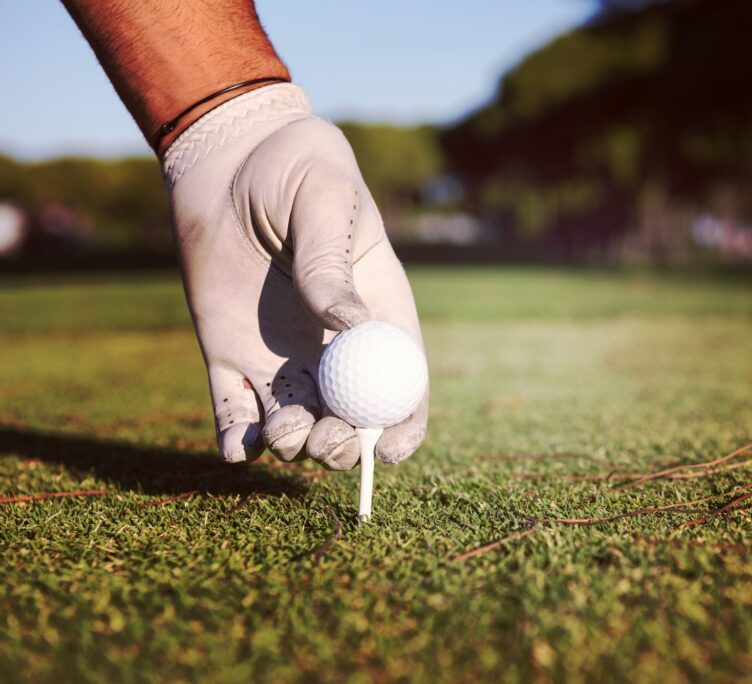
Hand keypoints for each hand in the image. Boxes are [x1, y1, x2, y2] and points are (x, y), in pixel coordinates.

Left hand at [162, 83, 427, 467]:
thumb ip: (332, 264)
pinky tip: (237, 448)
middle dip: (343, 444)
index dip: (402, 422)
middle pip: (350, 416)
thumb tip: (349, 328)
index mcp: (377, 313)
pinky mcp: (230, 355)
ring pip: (297, 423)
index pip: (402, 382)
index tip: (388, 449)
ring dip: (295, 445)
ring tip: (283, 433)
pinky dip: (237, 440)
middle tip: (326, 441)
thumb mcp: (324, 203)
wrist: (230, 157)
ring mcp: (282, 355)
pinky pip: (235, 410)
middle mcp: (334, 346)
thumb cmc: (297, 167)